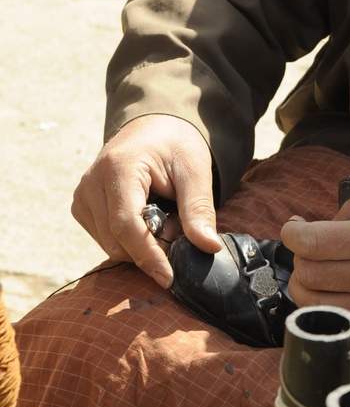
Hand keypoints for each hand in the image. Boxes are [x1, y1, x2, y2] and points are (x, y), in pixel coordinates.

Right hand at [72, 113, 219, 288]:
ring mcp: (82, 195)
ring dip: (141, 246)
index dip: (148, 256)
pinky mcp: (82, 206)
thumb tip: (209, 248)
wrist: (155, 127)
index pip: (126, 225)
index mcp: (118, 167)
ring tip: (165, 219)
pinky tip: (148, 220)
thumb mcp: (195, 172)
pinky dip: (130, 241)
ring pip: (109, 245)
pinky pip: (105, 239)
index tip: (169, 278)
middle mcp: (91, 182)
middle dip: (150, 249)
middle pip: (116, 241)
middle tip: (179, 230)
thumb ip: (199, 210)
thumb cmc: (176, 145)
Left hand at [281, 190, 349, 341]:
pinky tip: (343, 293)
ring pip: (313, 304)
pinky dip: (331, 307)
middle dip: (303, 257)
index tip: (297, 228)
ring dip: (310, 286)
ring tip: (325, 273)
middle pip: (305, 273)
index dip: (292, 233)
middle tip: (316, 248)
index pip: (308, 242)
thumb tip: (322, 225)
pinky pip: (339, 323)